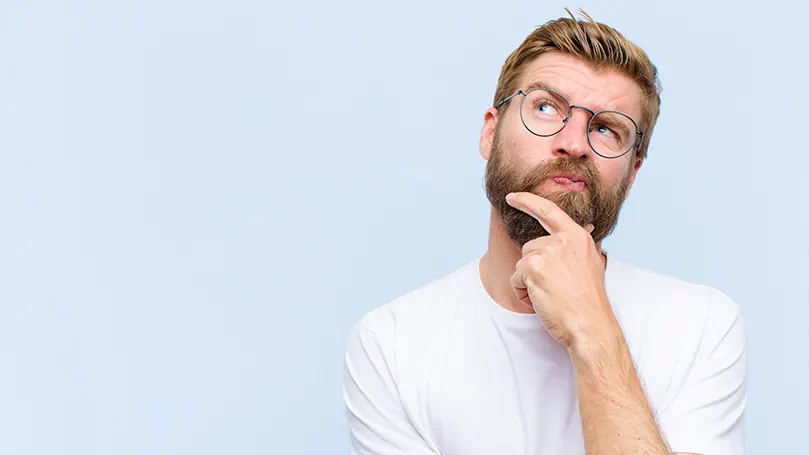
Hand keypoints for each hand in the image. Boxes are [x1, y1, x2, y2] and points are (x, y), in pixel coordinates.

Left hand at [506, 191, 612, 348]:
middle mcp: (563, 240)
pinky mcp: (534, 268)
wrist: (589, 323)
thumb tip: (580, 229)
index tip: (513, 196)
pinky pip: (515, 279)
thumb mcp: (592, 264)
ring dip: (528, 282)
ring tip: (550, 295)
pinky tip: (541, 300)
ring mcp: (548, 252)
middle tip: (554, 288)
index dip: (528, 201)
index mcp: (578, 237)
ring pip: (521, 264)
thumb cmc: (589, 301)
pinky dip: (523, 293)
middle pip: (530, 247)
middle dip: (533, 269)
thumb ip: (578, 246)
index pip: (549, 210)